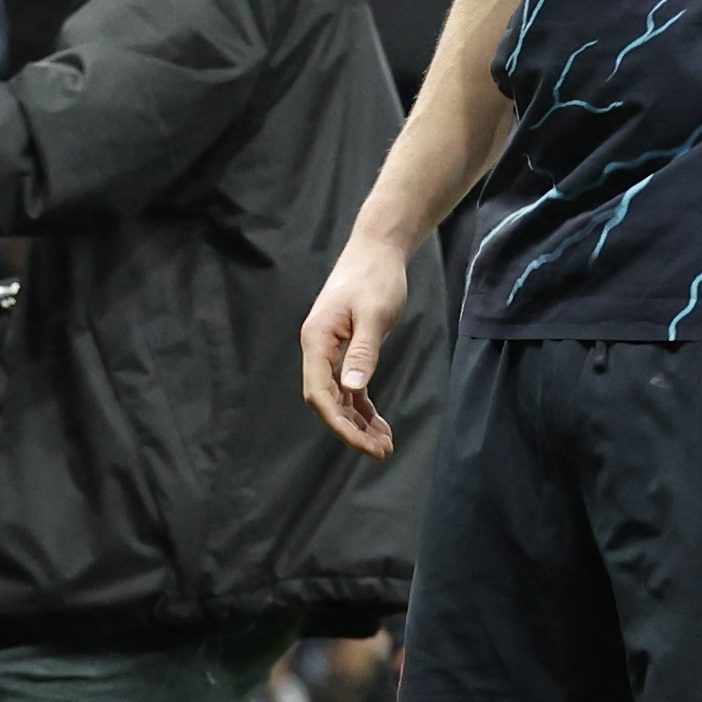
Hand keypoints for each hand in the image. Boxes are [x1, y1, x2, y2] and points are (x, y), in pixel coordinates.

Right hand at [300, 231, 417, 457]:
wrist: (377, 249)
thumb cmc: (376, 278)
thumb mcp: (375, 315)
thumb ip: (363, 352)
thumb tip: (351, 389)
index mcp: (317, 340)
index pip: (320, 394)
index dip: (340, 424)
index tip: (365, 444)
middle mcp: (317, 348)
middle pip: (327, 401)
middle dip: (351, 430)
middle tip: (382, 451)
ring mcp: (329, 350)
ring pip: (338, 398)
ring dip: (358, 422)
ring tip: (384, 445)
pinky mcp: (344, 349)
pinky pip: (349, 386)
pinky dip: (362, 406)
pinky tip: (379, 424)